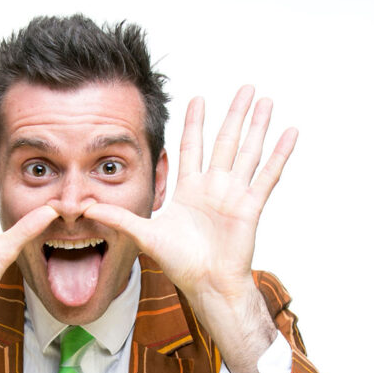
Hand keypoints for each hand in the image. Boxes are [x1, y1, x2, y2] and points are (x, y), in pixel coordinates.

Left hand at [83, 87, 297, 372]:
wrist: (206, 285)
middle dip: (234, 114)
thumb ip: (117, 218)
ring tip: (266, 100)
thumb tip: (84, 208)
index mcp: (189, 190)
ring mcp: (234, 195)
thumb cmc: (179, 264)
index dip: (195, 123)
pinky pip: (267, 174)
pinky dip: (279, 153)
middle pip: (225, 141)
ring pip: (248, 151)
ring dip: (257, 126)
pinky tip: (289, 132)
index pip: (192, 147)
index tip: (198, 98)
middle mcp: (213, 187)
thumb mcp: (144, 235)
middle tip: (245, 87)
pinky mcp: (250, 206)